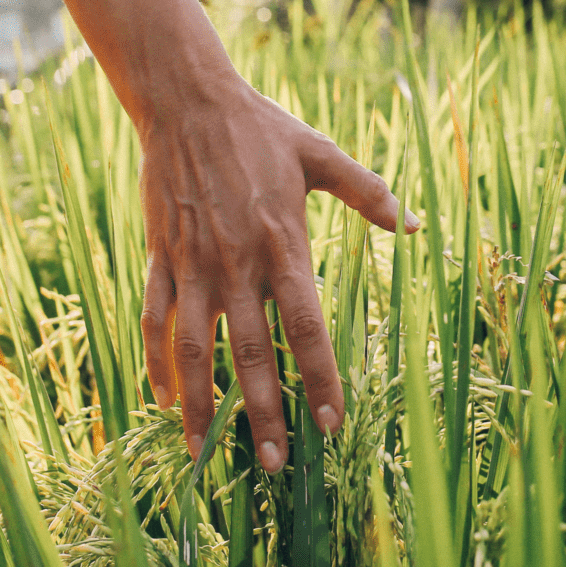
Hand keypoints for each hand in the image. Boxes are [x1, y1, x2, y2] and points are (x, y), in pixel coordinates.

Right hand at [138, 66, 415, 468]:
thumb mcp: (321, 154)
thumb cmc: (261, 129)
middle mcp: (237, 264)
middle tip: (274, 464)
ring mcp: (193, 264)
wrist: (188, 102)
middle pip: (250, 353)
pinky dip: (157, 362)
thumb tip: (411, 225)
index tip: (333, 421)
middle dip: (262, 412)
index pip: (306, 325)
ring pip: (195, 349)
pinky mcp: (160, 257)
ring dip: (200, 404)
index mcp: (283, 245)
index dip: (320, 377)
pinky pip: (154, 320)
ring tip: (205, 453)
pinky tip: (162, 400)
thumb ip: (368, 192)